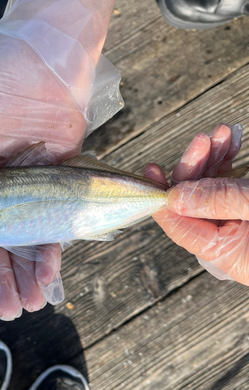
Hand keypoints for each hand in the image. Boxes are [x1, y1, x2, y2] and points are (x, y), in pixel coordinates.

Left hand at [145, 123, 248, 284]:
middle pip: (193, 203)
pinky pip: (229, 184)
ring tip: (221, 134)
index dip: (162, 197)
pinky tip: (231, 140)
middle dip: (194, 168)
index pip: (179, 226)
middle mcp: (228, 241)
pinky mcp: (246, 207)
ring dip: (213, 158)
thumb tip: (174, 195)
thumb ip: (221, 202)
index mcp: (226, 254)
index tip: (151, 171)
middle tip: (201, 141)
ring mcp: (238, 223)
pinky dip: (227, 161)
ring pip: (211, 188)